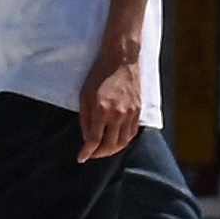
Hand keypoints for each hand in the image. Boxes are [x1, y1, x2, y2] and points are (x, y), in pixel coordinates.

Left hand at [77, 40, 146, 160]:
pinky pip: (132, 134)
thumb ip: (85, 118)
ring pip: (123, 142)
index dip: (87, 152)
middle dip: (99, 153)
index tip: (80, 158)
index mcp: (101, 110)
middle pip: (110, 145)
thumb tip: (86, 138)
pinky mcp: (138, 111)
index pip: (94, 139)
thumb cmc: (98, 75)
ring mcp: (130, 114)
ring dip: (112, 150)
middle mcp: (118, 114)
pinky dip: (123, 141)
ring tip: (102, 151)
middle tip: (90, 155)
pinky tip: (115, 142)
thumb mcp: (84, 94)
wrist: (121, 60)